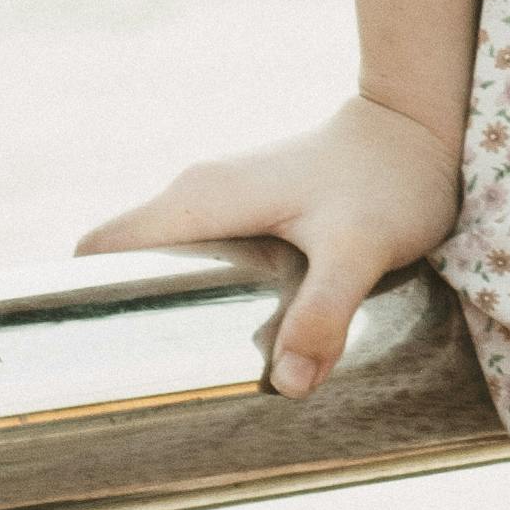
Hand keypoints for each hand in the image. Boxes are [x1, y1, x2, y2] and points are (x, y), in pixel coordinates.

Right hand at [75, 95, 461, 397]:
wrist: (424, 124)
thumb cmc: (390, 177)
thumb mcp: (360, 248)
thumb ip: (324, 310)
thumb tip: (288, 385)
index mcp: (201, 198)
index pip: (102, 247)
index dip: (85, 298)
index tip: (107, 355)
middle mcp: (200, 194)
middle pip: (128, 265)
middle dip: (130, 320)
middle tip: (162, 382)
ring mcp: (224, 201)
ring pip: (167, 265)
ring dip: (171, 312)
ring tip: (198, 371)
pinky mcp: (251, 211)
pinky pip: (201, 260)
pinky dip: (204, 298)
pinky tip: (234, 338)